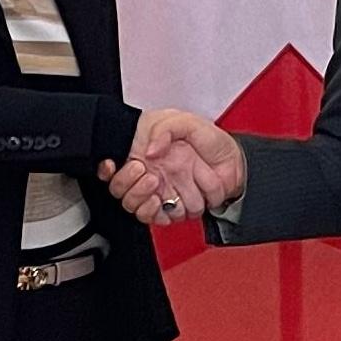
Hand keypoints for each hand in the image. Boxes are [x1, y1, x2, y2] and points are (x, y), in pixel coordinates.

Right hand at [98, 111, 244, 224]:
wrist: (234, 162)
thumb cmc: (209, 140)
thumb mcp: (186, 121)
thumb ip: (165, 130)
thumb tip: (149, 151)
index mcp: (147, 153)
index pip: (114, 166)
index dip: (107, 168)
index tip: (111, 163)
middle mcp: (150, 174)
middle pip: (121, 191)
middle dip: (127, 182)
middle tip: (143, 171)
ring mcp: (161, 192)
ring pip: (136, 206)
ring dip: (141, 197)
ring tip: (155, 182)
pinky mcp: (173, 208)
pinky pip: (155, 218)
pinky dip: (154, 213)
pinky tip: (159, 201)